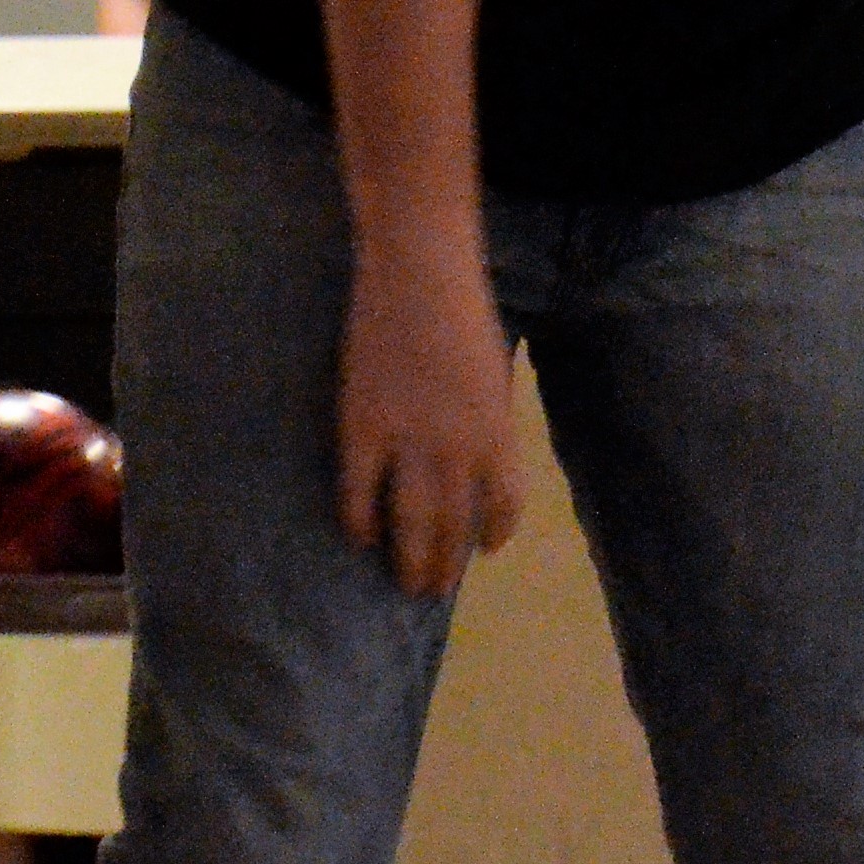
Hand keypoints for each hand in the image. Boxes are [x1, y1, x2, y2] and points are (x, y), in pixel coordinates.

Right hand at [339, 253, 523, 597]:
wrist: (420, 276)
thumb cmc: (464, 316)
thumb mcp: (494, 379)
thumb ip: (486, 426)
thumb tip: (474, 468)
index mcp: (498, 434)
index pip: (503, 504)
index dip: (493, 533)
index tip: (482, 550)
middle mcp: (458, 449)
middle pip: (455, 526)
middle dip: (446, 564)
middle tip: (434, 588)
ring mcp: (407, 442)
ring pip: (411, 523)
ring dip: (411, 560)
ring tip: (406, 584)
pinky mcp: (362, 429)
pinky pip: (360, 493)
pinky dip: (361, 522)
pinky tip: (361, 538)